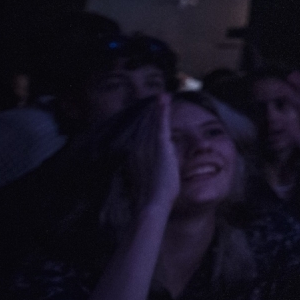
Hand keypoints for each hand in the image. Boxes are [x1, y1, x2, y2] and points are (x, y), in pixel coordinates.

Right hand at [137, 94, 179, 215]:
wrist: (152, 203)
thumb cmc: (152, 199)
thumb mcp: (147, 179)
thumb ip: (149, 168)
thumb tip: (157, 163)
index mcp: (134, 156)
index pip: (140, 135)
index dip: (144, 124)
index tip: (149, 115)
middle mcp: (138, 148)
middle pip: (144, 126)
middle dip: (150, 113)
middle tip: (157, 99)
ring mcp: (147, 146)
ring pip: (152, 122)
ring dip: (157, 108)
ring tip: (162, 96)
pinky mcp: (159, 145)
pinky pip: (161, 123)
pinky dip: (162, 110)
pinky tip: (164, 99)